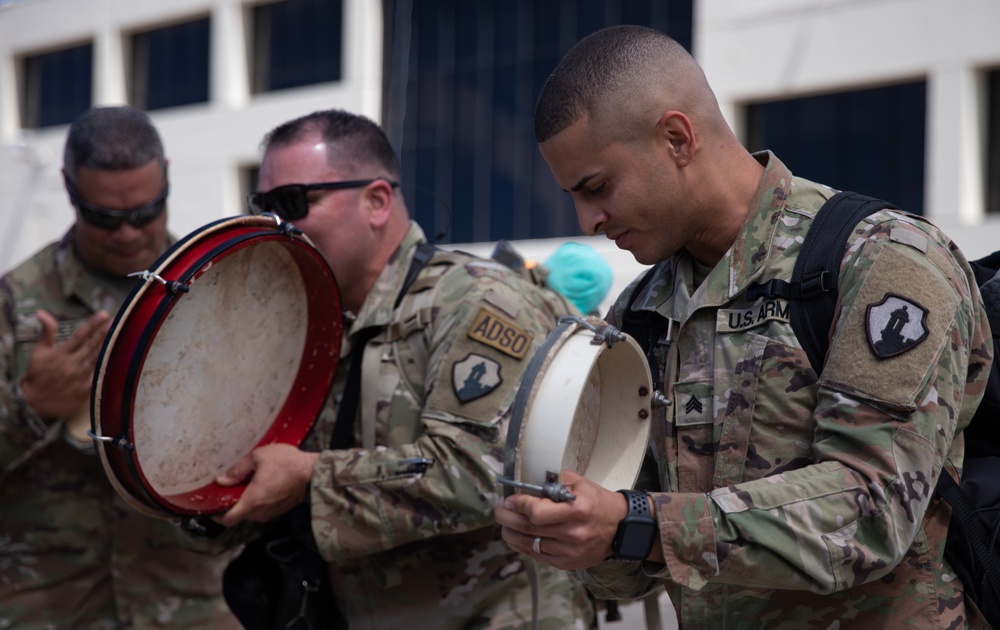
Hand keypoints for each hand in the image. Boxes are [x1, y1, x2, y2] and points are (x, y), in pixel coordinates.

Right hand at [19, 310, 110, 417]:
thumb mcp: (39, 351)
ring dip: (108, 349)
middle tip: (117, 322)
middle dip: (105, 333)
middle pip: (92, 346)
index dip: (92, 324)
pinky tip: (120, 362)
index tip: (103, 314)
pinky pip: (98, 379)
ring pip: (97, 360)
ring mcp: (78, 379)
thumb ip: (47, 332)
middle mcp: (71, 365)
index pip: (79, 335)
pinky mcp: (84, 392)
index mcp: (60, 354)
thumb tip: (42, 312)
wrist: (33, 402)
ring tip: (121, 337)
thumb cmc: (37, 374)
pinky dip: (107, 371)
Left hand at [213, 443, 318, 526]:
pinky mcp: (278, 510)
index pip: (227, 520)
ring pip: (249, 512)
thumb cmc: (288, 464)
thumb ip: (237, 470)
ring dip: (245, 502)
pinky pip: (261, 509)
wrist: (313, 472)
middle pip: (237, 515)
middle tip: (230, 487)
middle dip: (231, 503)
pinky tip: (261, 485)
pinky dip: (257, 501)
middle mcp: (260, 512)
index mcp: (252, 501)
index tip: (212, 505)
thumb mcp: (258, 457)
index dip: (216, 515)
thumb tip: (222, 480)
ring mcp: (270, 513)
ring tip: (247, 483)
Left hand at [495, 471, 627, 569]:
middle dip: (507, 518)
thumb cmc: (598, 502)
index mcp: (576, 510)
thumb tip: (527, 480)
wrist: (621, 528)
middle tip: (500, 510)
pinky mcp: (567, 563)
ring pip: (529, 544)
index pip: (537, 512)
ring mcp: (569, 551)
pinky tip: (517, 537)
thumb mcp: (580, 484)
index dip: (518, 505)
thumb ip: (555, 481)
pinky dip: (523, 546)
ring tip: (505, 524)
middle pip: (528, 528)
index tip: (509, 499)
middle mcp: (572, 533)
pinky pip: (537, 555)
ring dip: (511, 533)